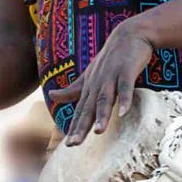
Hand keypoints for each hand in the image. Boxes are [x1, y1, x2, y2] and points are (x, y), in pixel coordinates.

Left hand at [48, 18, 155, 144]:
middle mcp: (97, 84)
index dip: (75, 128)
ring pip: (105, 99)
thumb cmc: (111, 58)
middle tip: (74, 144)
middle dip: (81, 127)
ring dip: (102, 115)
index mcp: (89, 87)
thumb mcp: (90, 74)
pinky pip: (125, 88)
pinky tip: (124, 113)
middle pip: (88, 108)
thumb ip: (73, 89)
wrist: (129, 35)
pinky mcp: (126, 71)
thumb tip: (51, 96)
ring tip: (99, 131)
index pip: (80, 111)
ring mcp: (111, 77)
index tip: (69, 146)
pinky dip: (125, 100)